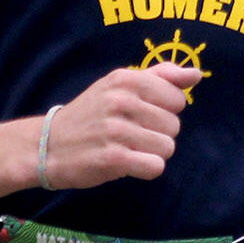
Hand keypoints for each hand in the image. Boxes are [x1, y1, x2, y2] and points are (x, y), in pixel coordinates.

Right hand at [41, 64, 201, 189]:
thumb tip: (196, 74)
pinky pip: (155, 166)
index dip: (165, 110)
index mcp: (126, 79)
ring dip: (152, 153)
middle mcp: (120, 101)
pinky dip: (145, 168)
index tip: (142, 114)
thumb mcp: (119, 85)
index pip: (178, 98)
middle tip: (132, 134)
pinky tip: (128, 163)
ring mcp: (116, 130)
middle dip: (158, 133)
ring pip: (168, 147)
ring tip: (129, 148)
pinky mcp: (113, 158)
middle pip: (174, 125)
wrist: (48, 145)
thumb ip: (160, 76)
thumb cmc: (91, 114)